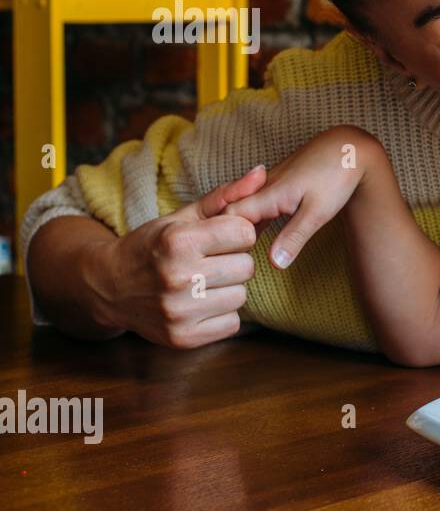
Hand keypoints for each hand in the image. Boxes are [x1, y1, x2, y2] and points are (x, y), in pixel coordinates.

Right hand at [91, 164, 268, 347]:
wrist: (107, 286)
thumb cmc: (151, 246)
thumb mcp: (182, 217)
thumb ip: (225, 196)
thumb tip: (261, 173)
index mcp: (178, 240)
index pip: (244, 233)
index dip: (236, 234)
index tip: (219, 239)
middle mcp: (178, 276)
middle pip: (247, 266)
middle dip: (233, 261)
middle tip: (209, 262)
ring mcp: (179, 310)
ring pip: (241, 296)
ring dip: (229, 289)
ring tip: (203, 283)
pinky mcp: (182, 337)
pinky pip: (232, 323)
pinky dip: (221, 314)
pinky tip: (200, 303)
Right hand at [221, 124, 380, 269]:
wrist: (351, 149)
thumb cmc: (336, 177)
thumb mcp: (318, 212)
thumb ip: (294, 238)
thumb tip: (275, 264)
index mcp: (267, 194)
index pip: (229, 218)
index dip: (222, 238)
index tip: (223, 260)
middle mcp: (261, 188)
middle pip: (230, 214)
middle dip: (224, 236)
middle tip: (222, 264)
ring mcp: (268, 186)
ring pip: (242, 210)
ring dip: (237, 230)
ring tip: (231, 256)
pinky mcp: (277, 187)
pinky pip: (255, 206)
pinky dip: (252, 222)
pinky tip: (252, 238)